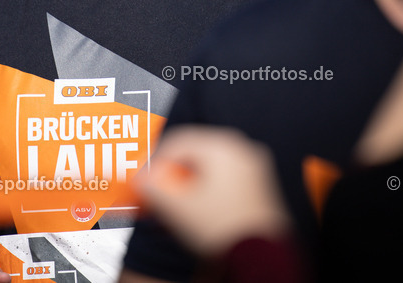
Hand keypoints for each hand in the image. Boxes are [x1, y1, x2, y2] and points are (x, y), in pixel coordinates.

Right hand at [138, 126, 290, 257]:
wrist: (260, 259)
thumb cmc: (226, 231)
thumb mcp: (176, 207)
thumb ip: (152, 188)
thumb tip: (142, 180)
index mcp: (223, 146)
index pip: (177, 142)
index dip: (154, 161)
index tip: (143, 176)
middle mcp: (242, 151)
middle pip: (194, 156)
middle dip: (170, 174)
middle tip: (155, 189)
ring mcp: (255, 170)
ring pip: (209, 170)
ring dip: (186, 185)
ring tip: (171, 204)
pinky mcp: (260, 189)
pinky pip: (224, 182)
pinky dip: (205, 191)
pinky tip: (193, 209)